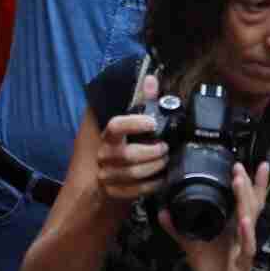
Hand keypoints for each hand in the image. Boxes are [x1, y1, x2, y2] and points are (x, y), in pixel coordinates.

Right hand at [94, 73, 171, 205]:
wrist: (113, 176)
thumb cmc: (128, 145)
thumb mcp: (135, 123)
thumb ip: (144, 102)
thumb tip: (151, 78)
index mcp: (108, 136)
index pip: (115, 126)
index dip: (134, 124)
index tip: (152, 123)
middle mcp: (104, 155)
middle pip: (128, 155)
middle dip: (152, 152)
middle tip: (165, 148)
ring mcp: (107, 175)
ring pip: (133, 174)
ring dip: (154, 167)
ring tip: (165, 161)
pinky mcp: (114, 192)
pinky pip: (135, 191)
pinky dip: (152, 184)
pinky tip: (161, 178)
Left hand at [161, 162, 262, 270]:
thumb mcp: (194, 248)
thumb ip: (181, 230)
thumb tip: (164, 211)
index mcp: (234, 230)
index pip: (246, 202)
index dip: (252, 184)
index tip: (254, 163)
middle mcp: (243, 235)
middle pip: (251, 205)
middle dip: (247, 184)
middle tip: (241, 165)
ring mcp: (245, 249)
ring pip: (249, 220)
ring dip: (245, 200)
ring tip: (240, 182)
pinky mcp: (242, 265)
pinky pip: (246, 247)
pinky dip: (246, 234)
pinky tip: (244, 221)